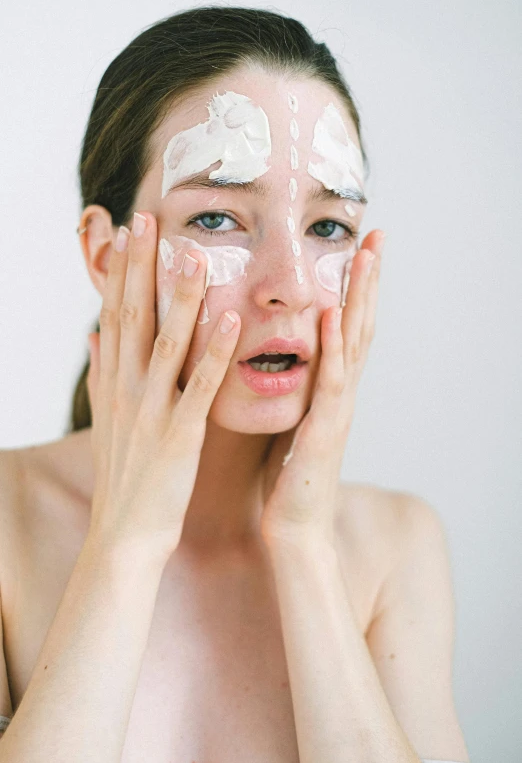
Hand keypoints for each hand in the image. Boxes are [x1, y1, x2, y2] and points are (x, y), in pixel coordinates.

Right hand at [86, 211, 240, 563]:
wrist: (125, 533)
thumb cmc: (124, 475)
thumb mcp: (105, 419)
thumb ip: (101, 373)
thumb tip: (92, 333)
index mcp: (114, 382)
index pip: (115, 313)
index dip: (121, 270)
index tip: (128, 229)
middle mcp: (128, 388)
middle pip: (134, 316)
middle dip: (141, 266)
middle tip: (149, 218)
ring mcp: (152, 410)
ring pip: (167, 343)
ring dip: (180, 299)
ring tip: (195, 256)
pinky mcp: (180, 434)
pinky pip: (199, 388)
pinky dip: (215, 354)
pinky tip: (232, 322)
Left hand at [260, 229, 384, 545]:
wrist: (295, 529)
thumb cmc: (288, 476)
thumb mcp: (293, 421)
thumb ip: (296, 389)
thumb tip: (282, 360)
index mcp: (330, 389)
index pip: (347, 328)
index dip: (355, 287)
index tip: (356, 246)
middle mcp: (341, 393)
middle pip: (361, 325)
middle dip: (367, 279)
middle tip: (375, 234)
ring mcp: (338, 410)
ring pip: (354, 344)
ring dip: (360, 298)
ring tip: (364, 256)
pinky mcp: (324, 430)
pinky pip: (331, 382)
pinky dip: (335, 347)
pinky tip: (334, 314)